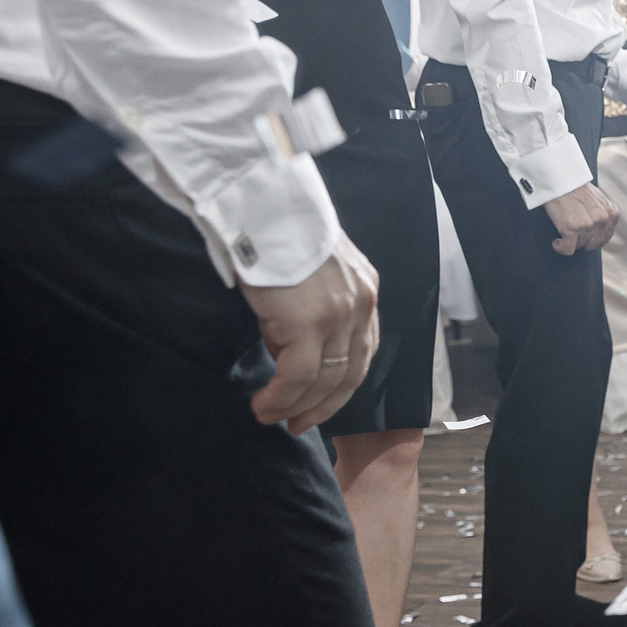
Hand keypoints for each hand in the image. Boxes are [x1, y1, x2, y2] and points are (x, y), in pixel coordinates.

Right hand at [241, 233, 379, 432]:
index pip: (363, 350)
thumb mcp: (308, 269)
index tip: (320, 403)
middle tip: (296, 424)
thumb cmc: (274, 229)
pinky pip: (299, 376)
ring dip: (296, 406)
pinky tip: (264, 405)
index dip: (342, 384)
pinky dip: (281, 398)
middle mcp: (361, 304)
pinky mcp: (310, 322)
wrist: (262, 201)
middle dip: (324, 405)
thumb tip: (286, 346)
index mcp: (364, 289)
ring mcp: (339, 314)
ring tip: (270, 416)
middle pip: (350, 373)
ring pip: (324, 380)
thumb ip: (310, 305)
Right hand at [545, 182, 619, 254]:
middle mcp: (602, 220)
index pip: (604, 238)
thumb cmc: (575, 188)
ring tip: (564, 228)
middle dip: (582, 240)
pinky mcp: (572, 229)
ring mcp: (588, 225)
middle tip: (572, 230)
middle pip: (592, 243)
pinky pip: (567, 249)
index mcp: (612, 214)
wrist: (559, 178)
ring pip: (579, 246)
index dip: (592, 238)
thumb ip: (603, 214)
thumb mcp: (598, 199)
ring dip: (570, 240)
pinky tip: (557, 242)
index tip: (584, 235)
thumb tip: (601, 230)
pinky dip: (560, 247)